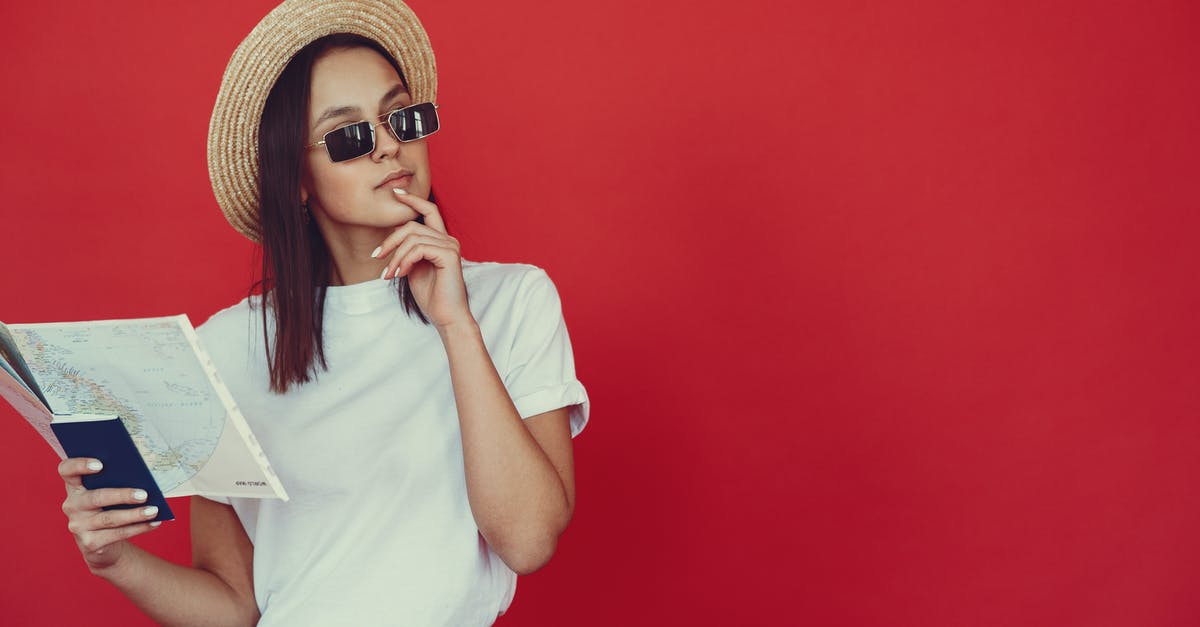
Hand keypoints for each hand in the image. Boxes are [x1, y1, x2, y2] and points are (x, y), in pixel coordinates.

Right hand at [58, 457, 161, 572]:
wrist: (102, 542)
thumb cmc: (109, 507)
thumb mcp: (107, 491)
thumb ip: (116, 479)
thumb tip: (145, 473)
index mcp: (75, 486)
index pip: (66, 470)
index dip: (79, 465)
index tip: (100, 464)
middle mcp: (72, 505)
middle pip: (96, 497)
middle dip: (122, 495)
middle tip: (144, 494)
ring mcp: (78, 525)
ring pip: (109, 518)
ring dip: (135, 514)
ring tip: (154, 510)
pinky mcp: (90, 542)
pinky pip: (117, 534)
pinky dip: (139, 528)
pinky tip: (154, 523)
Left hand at [375, 189, 473, 328]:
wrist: (447, 317)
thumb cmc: (432, 296)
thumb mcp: (414, 268)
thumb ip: (408, 251)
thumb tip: (395, 236)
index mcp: (441, 241)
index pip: (429, 211)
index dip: (413, 200)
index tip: (396, 193)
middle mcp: (448, 240)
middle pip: (412, 225)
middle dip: (390, 240)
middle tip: (377, 257)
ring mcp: (450, 246)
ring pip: (412, 238)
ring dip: (395, 257)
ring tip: (388, 274)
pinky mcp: (449, 255)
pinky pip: (418, 249)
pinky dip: (404, 261)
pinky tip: (400, 275)